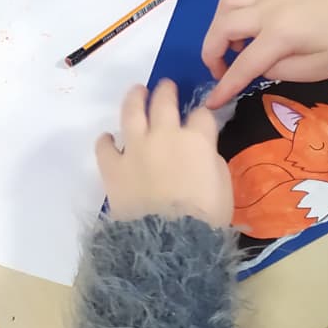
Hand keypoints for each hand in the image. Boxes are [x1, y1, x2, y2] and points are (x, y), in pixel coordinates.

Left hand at [97, 81, 232, 226]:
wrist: (170, 241)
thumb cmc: (206, 217)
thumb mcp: (223, 185)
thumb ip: (211, 160)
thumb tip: (202, 152)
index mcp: (196, 140)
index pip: (201, 115)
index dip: (202, 114)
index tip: (201, 118)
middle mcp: (164, 135)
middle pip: (164, 102)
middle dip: (166, 91)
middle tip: (166, 86)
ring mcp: (135, 148)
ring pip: (131, 112)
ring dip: (134, 98)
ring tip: (137, 91)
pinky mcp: (113, 166)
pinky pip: (104, 146)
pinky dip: (106, 140)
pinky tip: (108, 138)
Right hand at [199, 0, 327, 108]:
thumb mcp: (322, 68)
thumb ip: (283, 71)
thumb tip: (261, 67)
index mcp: (280, 34)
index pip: (242, 64)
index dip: (224, 86)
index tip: (211, 103)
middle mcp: (268, 9)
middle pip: (221, 27)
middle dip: (211, 53)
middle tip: (220, 73)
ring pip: (226, 4)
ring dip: (219, 28)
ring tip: (233, 48)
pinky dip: (234, 15)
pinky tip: (252, 32)